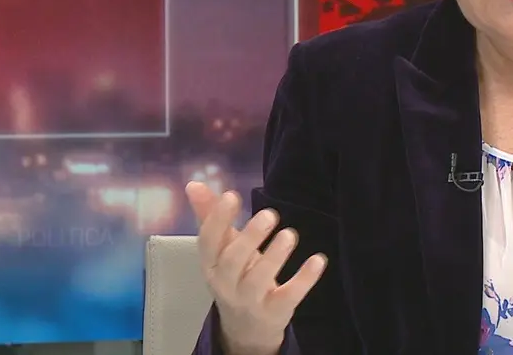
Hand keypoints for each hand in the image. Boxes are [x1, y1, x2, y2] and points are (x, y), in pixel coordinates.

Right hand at [187, 182, 326, 354]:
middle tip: (269, 214)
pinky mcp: (276, 311)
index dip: (218, 219)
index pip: (208, 242)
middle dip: (249, 238)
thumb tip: (194, 184)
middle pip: (232, 262)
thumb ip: (210, 216)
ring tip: (290, 234)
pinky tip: (318, 259)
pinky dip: (304, 279)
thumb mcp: (222, 249)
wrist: (245, 328)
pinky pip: (289, 295)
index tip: (231, 195)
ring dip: (274, 257)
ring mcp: (250, 300)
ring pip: (258, 280)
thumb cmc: (235, 276)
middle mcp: (226, 283)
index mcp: (211, 264)